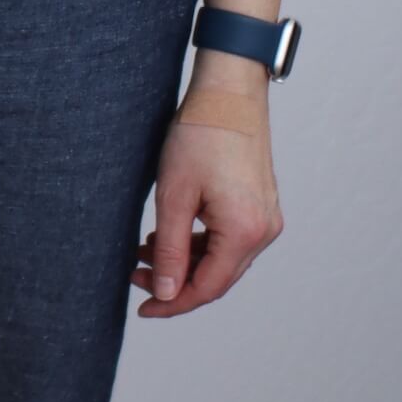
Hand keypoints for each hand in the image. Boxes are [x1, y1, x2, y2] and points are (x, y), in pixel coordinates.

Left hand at [132, 95, 283, 316]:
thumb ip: (169, 250)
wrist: (229, 92)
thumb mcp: (174, 196)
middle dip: (174, 282)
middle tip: (136, 275)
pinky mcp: (260, 206)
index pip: (206, 288)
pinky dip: (199, 243)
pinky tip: (170, 234)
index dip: (172, 303)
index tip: (143, 308)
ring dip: (184, 260)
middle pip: (217, 278)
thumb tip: (164, 293)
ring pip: (221, 259)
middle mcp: (263, 231)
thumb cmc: (201, 135)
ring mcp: (266, 218)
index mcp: (244, 232)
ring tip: (146, 249)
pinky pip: (229, 239)